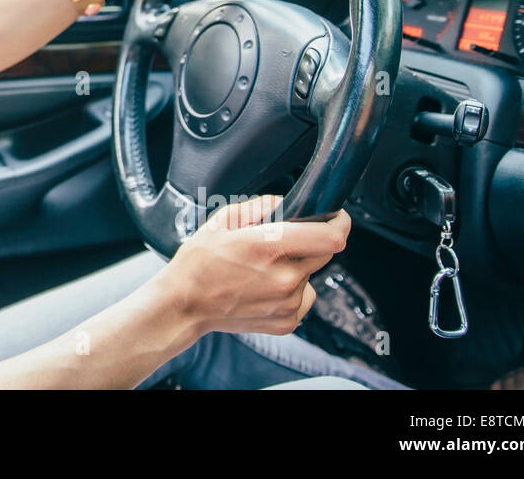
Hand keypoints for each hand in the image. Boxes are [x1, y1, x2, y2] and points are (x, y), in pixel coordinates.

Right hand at [156, 195, 349, 338]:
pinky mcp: (287, 321)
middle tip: (283, 242)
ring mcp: (287, 303)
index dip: (339, 222)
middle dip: (311, 242)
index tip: (336, 216)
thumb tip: (283, 203)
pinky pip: (304, 297)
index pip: (330, 236)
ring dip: (296, 268)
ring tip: (264, 270)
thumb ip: (258, 206)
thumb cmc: (197, 264)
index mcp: (268, 247)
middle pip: (324, 253)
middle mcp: (284, 278)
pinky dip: (292, 291)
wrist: (184, 305)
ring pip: (311, 275)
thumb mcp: (221, 221)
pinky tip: (265, 288)